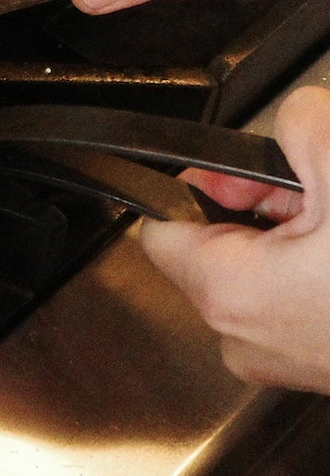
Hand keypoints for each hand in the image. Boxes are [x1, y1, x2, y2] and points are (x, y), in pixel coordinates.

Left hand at [140, 86, 329, 393]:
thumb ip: (298, 122)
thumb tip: (291, 116)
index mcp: (231, 293)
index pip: (161, 226)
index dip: (194, 181)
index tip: (232, 166)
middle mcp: (248, 337)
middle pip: (214, 241)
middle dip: (256, 201)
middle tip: (305, 185)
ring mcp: (289, 356)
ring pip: (261, 266)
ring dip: (296, 229)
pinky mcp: (325, 360)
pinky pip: (298, 293)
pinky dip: (317, 261)